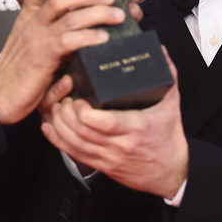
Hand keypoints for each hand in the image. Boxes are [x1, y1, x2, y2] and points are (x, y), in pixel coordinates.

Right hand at [0, 0, 124, 124]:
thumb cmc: (20, 72)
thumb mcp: (34, 44)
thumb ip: (52, 31)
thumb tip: (80, 24)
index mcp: (27, 17)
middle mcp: (32, 24)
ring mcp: (37, 40)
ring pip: (69, 17)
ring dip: (97, 13)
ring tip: (118, 14)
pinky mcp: (44, 58)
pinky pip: (69, 41)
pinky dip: (89, 36)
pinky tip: (104, 37)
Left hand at [41, 52, 187, 198]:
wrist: (170, 172)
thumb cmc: (168, 137)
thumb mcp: (172, 104)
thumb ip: (167, 75)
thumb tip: (160, 50)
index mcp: (136, 128)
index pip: (104, 123)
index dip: (84, 111)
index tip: (79, 98)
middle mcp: (120, 145)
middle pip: (83, 132)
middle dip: (67, 114)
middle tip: (63, 98)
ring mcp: (108, 157)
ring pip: (74, 144)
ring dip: (60, 125)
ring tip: (57, 108)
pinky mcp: (101, 165)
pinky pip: (74, 155)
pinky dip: (58, 140)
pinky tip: (50, 127)